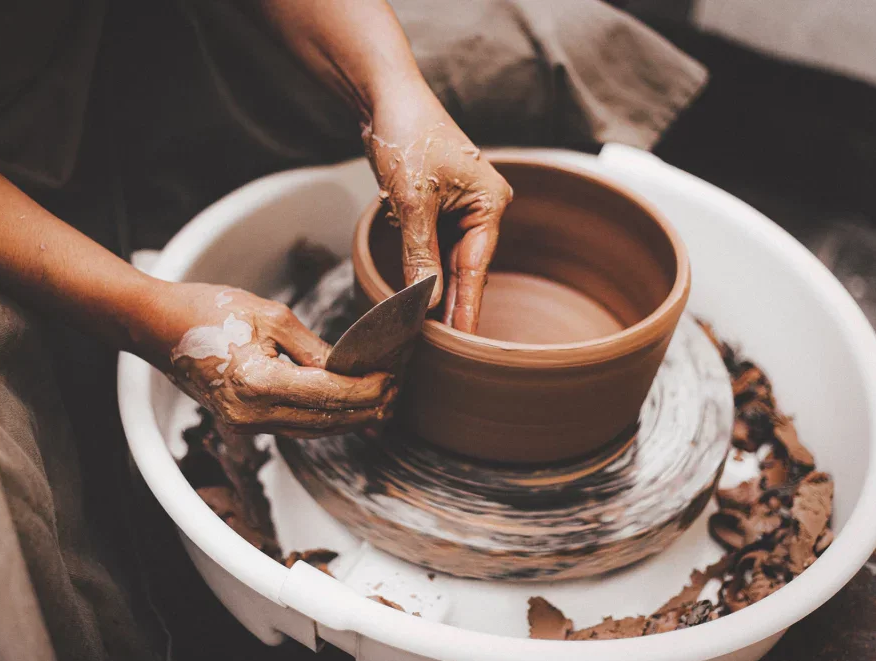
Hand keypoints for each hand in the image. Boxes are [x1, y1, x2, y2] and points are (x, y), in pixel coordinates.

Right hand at [136, 282, 395, 436]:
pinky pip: (296, 425)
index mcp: (259, 384)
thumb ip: (313, 349)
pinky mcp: (244, 422)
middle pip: (328, 421)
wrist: (155, 327)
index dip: (369, 389)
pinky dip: (326, 417)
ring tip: (382, 398)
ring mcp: (246, 424)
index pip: (331, 395)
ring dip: (350, 417)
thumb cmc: (206, 310)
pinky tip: (348, 407)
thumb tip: (351, 368)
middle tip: (398, 388)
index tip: (395, 377)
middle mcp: (252, 415)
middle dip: (368, 407)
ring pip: (314, 429)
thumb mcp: (269, 315)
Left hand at [363, 82, 512, 333]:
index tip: (465, 343)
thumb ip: (421, 255)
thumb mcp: (413, 202)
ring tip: (428, 330)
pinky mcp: (437, 206)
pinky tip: (417, 295)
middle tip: (443, 347)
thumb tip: (427, 301)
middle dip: (451, 304)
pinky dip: (424, 268)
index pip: (476, 268)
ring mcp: (460, 208)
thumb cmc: (407, 136)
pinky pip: (433, 247)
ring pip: (448, 260)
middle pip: (465, 268)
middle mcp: (482, 208)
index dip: (467, 307)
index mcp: (490, 203)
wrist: (385, 98)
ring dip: (435, 289)